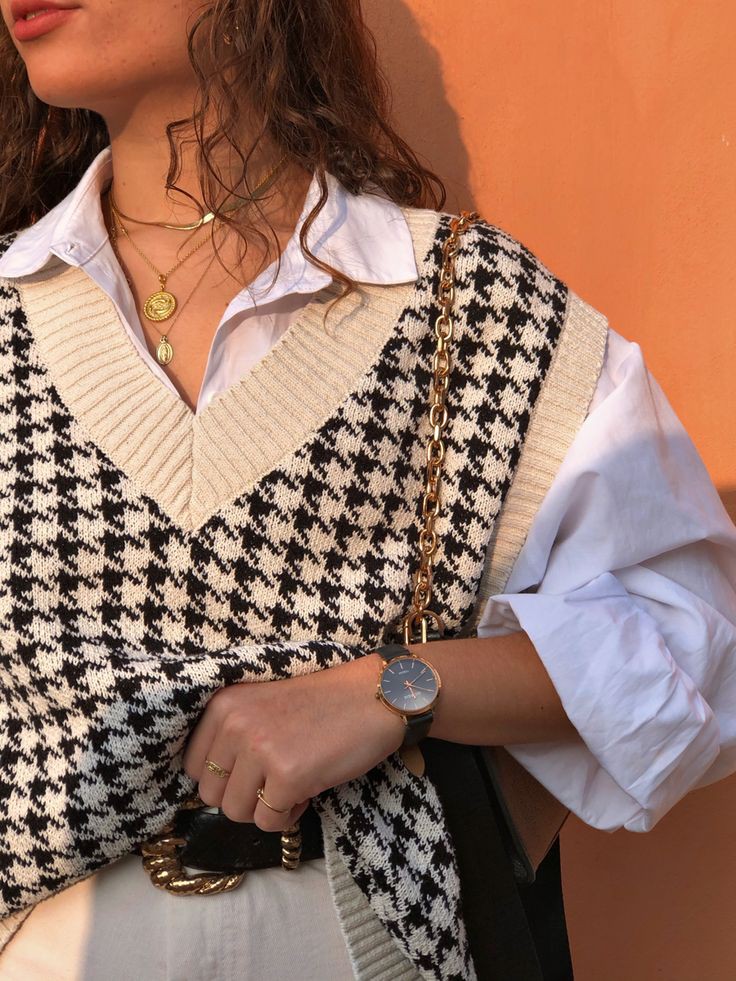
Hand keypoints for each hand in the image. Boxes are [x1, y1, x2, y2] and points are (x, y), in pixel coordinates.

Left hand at [182, 651, 404, 831]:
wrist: (373, 697)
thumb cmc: (322, 703)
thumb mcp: (262, 703)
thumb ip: (232, 734)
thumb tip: (210, 785)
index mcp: (224, 705)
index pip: (194, 765)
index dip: (225, 776)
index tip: (253, 768)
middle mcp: (235, 725)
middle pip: (212, 794)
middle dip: (245, 795)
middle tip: (277, 776)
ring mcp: (260, 750)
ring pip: (237, 812)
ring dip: (267, 806)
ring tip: (295, 780)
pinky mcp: (287, 776)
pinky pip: (269, 822)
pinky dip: (290, 815)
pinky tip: (310, 787)